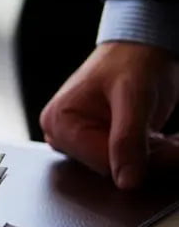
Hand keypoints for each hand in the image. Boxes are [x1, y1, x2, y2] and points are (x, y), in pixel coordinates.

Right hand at [39, 42, 178, 189]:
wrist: (140, 44)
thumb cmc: (133, 60)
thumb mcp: (135, 97)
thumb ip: (128, 140)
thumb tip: (127, 182)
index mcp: (59, 122)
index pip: (101, 163)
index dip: (142, 161)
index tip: (175, 152)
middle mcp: (61, 134)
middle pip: (110, 166)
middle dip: (149, 157)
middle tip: (176, 143)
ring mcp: (76, 139)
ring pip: (121, 166)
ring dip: (152, 155)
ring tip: (170, 138)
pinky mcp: (93, 140)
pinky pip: (123, 159)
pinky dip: (148, 152)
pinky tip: (160, 138)